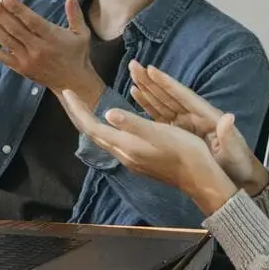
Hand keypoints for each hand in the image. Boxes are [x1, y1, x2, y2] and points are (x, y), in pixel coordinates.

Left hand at [0, 0, 103, 104]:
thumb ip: (75, 14)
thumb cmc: (77, 55)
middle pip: (15, 29)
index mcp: (53, 38)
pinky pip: (3, 57)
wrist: (72, 83)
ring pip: (7, 41)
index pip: (33, 22)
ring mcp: (28, 60)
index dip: (19, 10)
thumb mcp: (82, 34)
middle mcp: (38, 49)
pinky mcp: (20, 68)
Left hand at [57, 88, 238, 215]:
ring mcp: (132, 160)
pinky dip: (107, 128)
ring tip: (87, 107)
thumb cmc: (183, 152)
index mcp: (126, 146)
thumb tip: (107, 113)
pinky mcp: (141, 161)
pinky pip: (115, 141)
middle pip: (94, 134)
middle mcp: (124, 154)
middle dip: (80, 114)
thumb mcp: (159, 133)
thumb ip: (133, 124)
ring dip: (92, 122)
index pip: (92, 127)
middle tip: (71, 96)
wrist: (201, 178)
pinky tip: (113, 124)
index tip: (67, 92)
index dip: (78, 109)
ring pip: (104, 138)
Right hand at [128, 63, 267, 194]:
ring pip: (162, 102)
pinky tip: (137, 95)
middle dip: (151, 80)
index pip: (183, 97)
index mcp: (207, 116)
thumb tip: (228, 116)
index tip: (152, 70)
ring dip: (147, 89)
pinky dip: (148, 105)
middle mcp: (194, 116)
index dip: (168, 84)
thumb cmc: (238, 164)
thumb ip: (229, 134)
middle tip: (134, 65)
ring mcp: (186, 123)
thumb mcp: (235, 151)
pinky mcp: (179, 132)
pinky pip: (160, 116)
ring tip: (132, 75)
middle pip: (169, 95)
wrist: (239, 177)